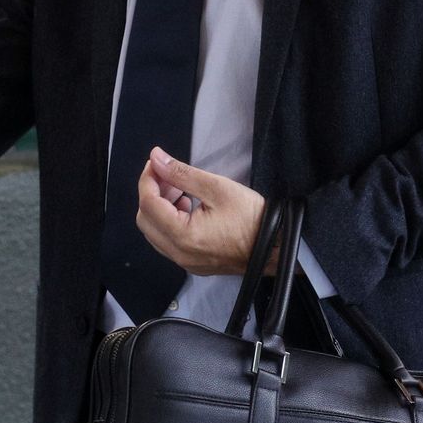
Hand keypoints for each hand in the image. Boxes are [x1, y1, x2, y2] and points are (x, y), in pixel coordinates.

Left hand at [136, 147, 275, 276]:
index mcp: (183, 236)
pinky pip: (168, 242)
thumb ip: (182, 173)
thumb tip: (156, 158)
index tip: (156, 162)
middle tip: (168, 176)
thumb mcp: (217, 188)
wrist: (277, 247)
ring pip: (154, 233)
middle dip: (152, 193)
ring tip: (179, 190)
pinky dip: (169, 222)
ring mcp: (186, 262)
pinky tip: (187, 207)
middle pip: (145, 220)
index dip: (148, 179)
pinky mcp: (194, 264)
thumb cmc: (253, 218)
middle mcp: (179, 254)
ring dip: (159, 208)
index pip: (148, 203)